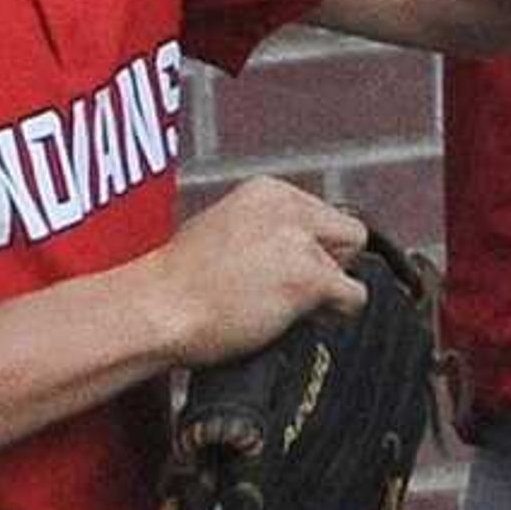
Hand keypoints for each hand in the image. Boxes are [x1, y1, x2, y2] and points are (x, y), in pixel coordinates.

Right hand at [147, 178, 368, 366]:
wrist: (155, 310)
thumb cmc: (178, 286)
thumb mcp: (224, 231)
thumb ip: (270, 231)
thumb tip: (308, 250)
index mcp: (267, 190)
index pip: (326, 216)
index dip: (313, 249)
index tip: (281, 271)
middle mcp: (287, 207)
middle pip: (349, 235)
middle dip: (328, 265)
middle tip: (286, 291)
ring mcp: (299, 240)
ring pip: (352, 266)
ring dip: (326, 291)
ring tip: (279, 305)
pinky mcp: (307, 276)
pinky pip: (355, 297)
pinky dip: (336, 315)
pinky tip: (294, 319)